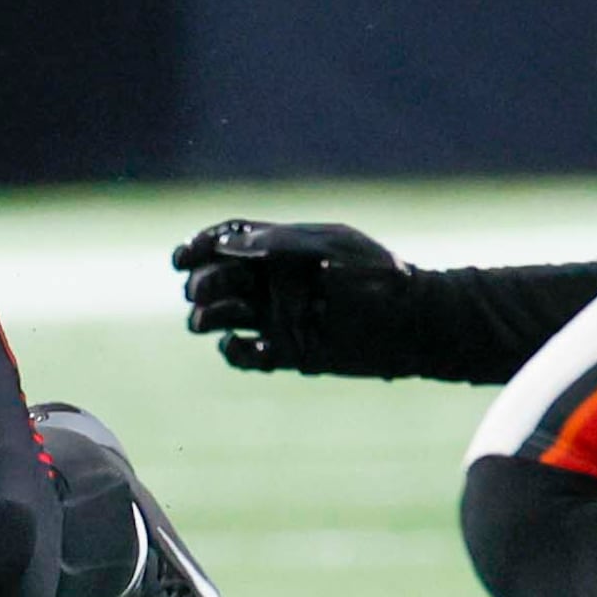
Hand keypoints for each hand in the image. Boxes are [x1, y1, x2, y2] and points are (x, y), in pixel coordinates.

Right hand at [173, 220, 416, 372]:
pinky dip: (233, 352)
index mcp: (282, 249)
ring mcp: (277, 317)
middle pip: (215, 277)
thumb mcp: (331, 246)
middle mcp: (273, 282)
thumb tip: (226, 246)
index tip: (181, 257)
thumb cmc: (379, 275)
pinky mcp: (287, 352)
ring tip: (208, 321)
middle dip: (201, 283)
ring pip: (220, 316)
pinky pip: (244, 355)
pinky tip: (238, 345)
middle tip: (204, 291)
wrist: (415, 323)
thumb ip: (280, 244)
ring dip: (205, 316)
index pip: (225, 241)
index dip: (198, 246)